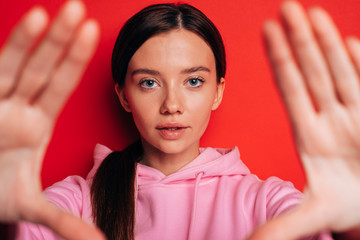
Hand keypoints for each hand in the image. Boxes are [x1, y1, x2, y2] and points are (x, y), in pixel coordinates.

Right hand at [0, 1, 103, 238]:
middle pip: (41, 68)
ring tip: (44, 13)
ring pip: (11, 67)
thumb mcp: (32, 206)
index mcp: (35, 124)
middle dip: (59, 40)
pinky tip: (15, 26)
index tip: (93, 32)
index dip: (75, 59)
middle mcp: (15, 109)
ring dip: (27, 41)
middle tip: (79, 8)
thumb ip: (65, 222)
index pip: (60, 84)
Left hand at [249, 1, 359, 238]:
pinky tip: (351, 40)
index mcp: (309, 136)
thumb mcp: (312, 214)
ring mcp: (356, 115)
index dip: (279, 61)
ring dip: (328, 43)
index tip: (264, 31)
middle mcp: (330, 119)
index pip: (291, 89)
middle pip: (312, 72)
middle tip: (285, 6)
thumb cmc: (345, 207)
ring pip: (340, 71)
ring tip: (312, 13)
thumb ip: (281, 226)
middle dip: (299, 40)